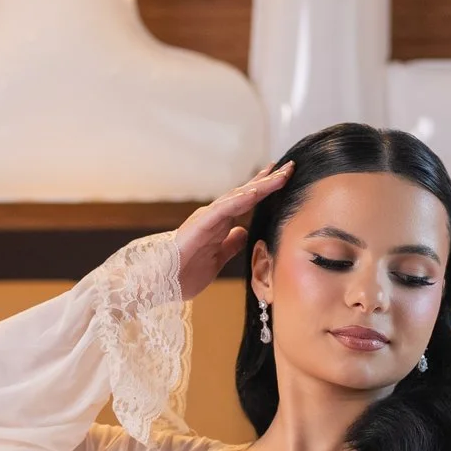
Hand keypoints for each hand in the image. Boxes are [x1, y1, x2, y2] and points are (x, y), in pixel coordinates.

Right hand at [173, 160, 292, 300]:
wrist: (162, 283)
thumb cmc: (186, 273)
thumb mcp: (219, 258)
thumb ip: (231, 243)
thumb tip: (243, 230)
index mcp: (219, 223)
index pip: (246, 202)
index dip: (265, 189)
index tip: (283, 177)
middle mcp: (214, 215)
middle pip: (246, 193)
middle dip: (268, 180)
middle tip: (288, 166)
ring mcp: (207, 218)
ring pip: (237, 197)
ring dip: (259, 186)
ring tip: (278, 175)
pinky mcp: (200, 225)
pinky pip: (222, 210)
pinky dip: (238, 200)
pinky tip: (254, 192)